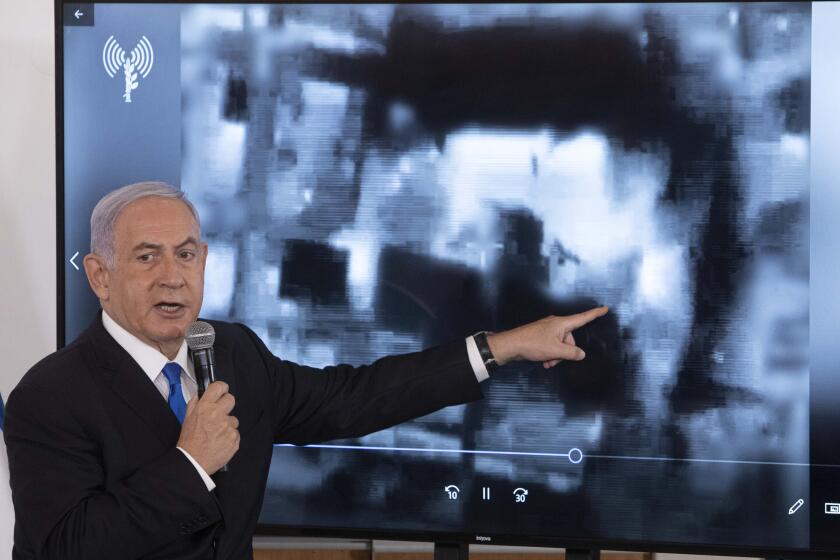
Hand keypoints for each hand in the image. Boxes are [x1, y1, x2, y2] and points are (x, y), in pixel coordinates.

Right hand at [177, 381, 239, 474]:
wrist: (193, 462)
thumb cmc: (189, 442)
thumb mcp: (187, 418)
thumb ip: (195, 404)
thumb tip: (201, 394)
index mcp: (205, 407)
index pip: (219, 387)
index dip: (221, 388)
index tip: (222, 391)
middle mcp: (218, 414)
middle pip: (231, 399)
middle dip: (226, 405)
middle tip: (220, 414)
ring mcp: (227, 427)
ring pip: (234, 419)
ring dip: (227, 425)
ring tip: (216, 434)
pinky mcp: (234, 438)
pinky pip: (235, 433)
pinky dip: (230, 437)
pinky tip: (220, 442)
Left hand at [487, 306, 608, 368]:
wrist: (512, 345)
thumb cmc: (532, 344)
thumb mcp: (556, 351)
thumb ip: (572, 352)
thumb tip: (581, 353)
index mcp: (562, 323)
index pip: (583, 318)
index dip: (595, 314)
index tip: (604, 308)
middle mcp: (556, 324)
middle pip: (570, 339)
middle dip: (566, 352)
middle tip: (556, 359)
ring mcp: (548, 330)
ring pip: (560, 345)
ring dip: (557, 356)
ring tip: (548, 362)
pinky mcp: (541, 336)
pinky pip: (552, 346)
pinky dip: (550, 354)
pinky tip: (544, 362)